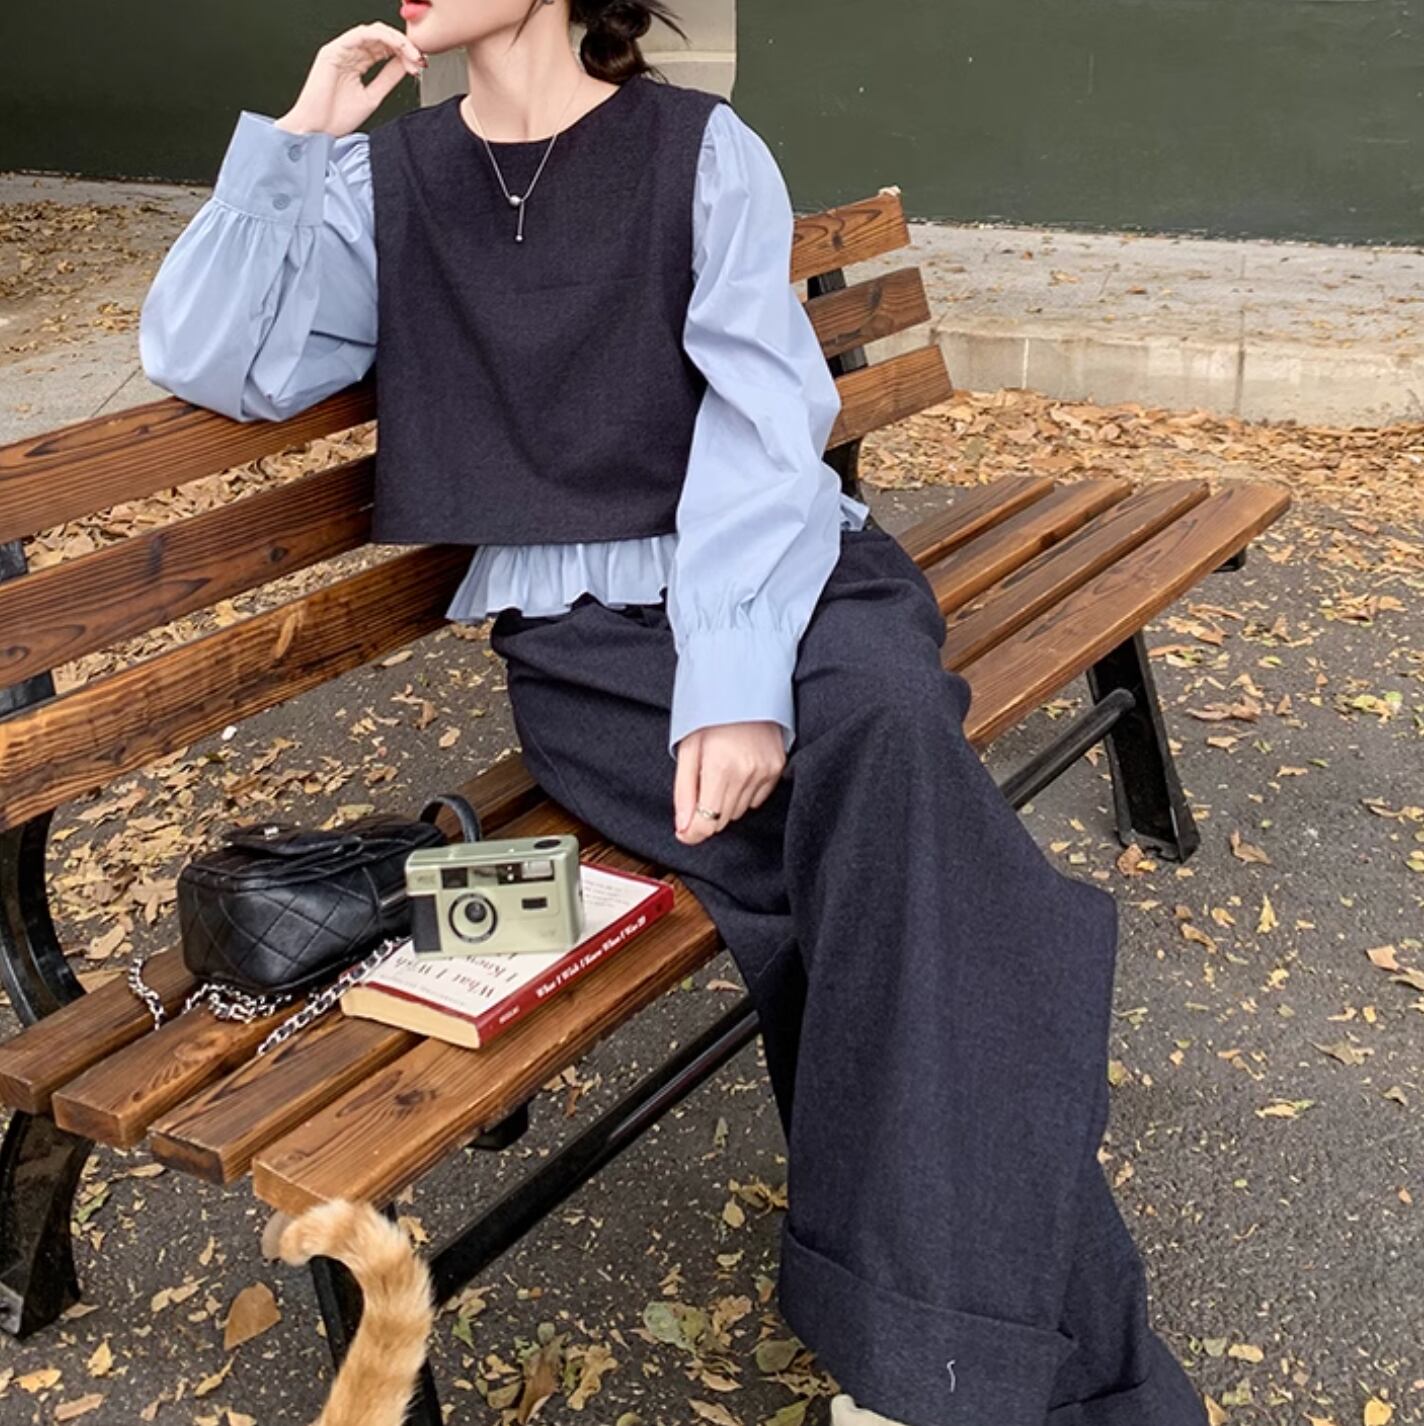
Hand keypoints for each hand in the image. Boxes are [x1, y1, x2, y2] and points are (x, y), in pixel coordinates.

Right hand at [275, 22, 427, 138]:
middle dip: (405, 46)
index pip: (384, 48)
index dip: (404, 52)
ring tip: (412, 55)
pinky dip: (382, 38)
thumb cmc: (336, 119)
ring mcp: (340, 50)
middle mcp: (349, 53)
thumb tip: (406, 64)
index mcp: (357, 63)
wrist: (316, 130)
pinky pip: (360, 35)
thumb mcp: (373, 97)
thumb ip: (388, 78)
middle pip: (381, 38)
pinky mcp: (333, 51)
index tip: (420, 65)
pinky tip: (396, 48)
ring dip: (397, 41)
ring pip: (373, 32)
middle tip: (419, 59)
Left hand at [673, 722, 785, 845]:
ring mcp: (765, 771)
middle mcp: (745, 773)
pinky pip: (756, 799)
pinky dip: (744, 793)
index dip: (693, 833)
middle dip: (707, 812)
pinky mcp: (777, 768)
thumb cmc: (710, 716)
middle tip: (700, 788)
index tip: (684, 833)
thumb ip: (684, 792)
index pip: (707, 822)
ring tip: (720, 773)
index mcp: (719, 767)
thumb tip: (683, 827)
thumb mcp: (687, 750)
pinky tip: (737, 771)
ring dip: (725, 801)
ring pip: (739, 811)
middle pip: (722, 819)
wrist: (743, 689)